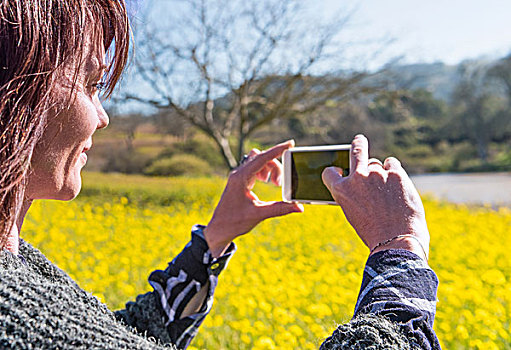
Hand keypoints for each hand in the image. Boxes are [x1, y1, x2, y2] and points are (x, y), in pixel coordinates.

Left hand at [204, 140, 303, 257]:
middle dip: (275, 167)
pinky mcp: (240, 180)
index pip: (262, 158)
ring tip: (274, 184)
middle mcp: (239, 173)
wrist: (219, 229)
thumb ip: (280, 209)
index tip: (290, 143)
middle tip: (280, 184)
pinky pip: (254, 167)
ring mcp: (239, 176)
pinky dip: (264, 171)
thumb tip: (299, 207)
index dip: (277, 150)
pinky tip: (267, 181)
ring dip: (270, 168)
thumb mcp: (259, 214)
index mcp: (241, 178)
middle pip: (262, 158)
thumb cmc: (234, 222)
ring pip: (258, 161)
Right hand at [321, 135, 429, 259]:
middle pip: (356, 150)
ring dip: (381, 171)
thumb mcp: (353, 213)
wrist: (396, 240)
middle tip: (359, 140)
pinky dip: (394, 172)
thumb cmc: (374, 231)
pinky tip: (397, 186)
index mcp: (341, 190)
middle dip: (358, 143)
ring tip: (387, 189)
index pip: (330, 171)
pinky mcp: (396, 173)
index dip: (334, 170)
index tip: (338, 169)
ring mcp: (377, 173)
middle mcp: (357, 177)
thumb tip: (359, 180)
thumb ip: (353, 194)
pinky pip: (393, 165)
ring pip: (378, 163)